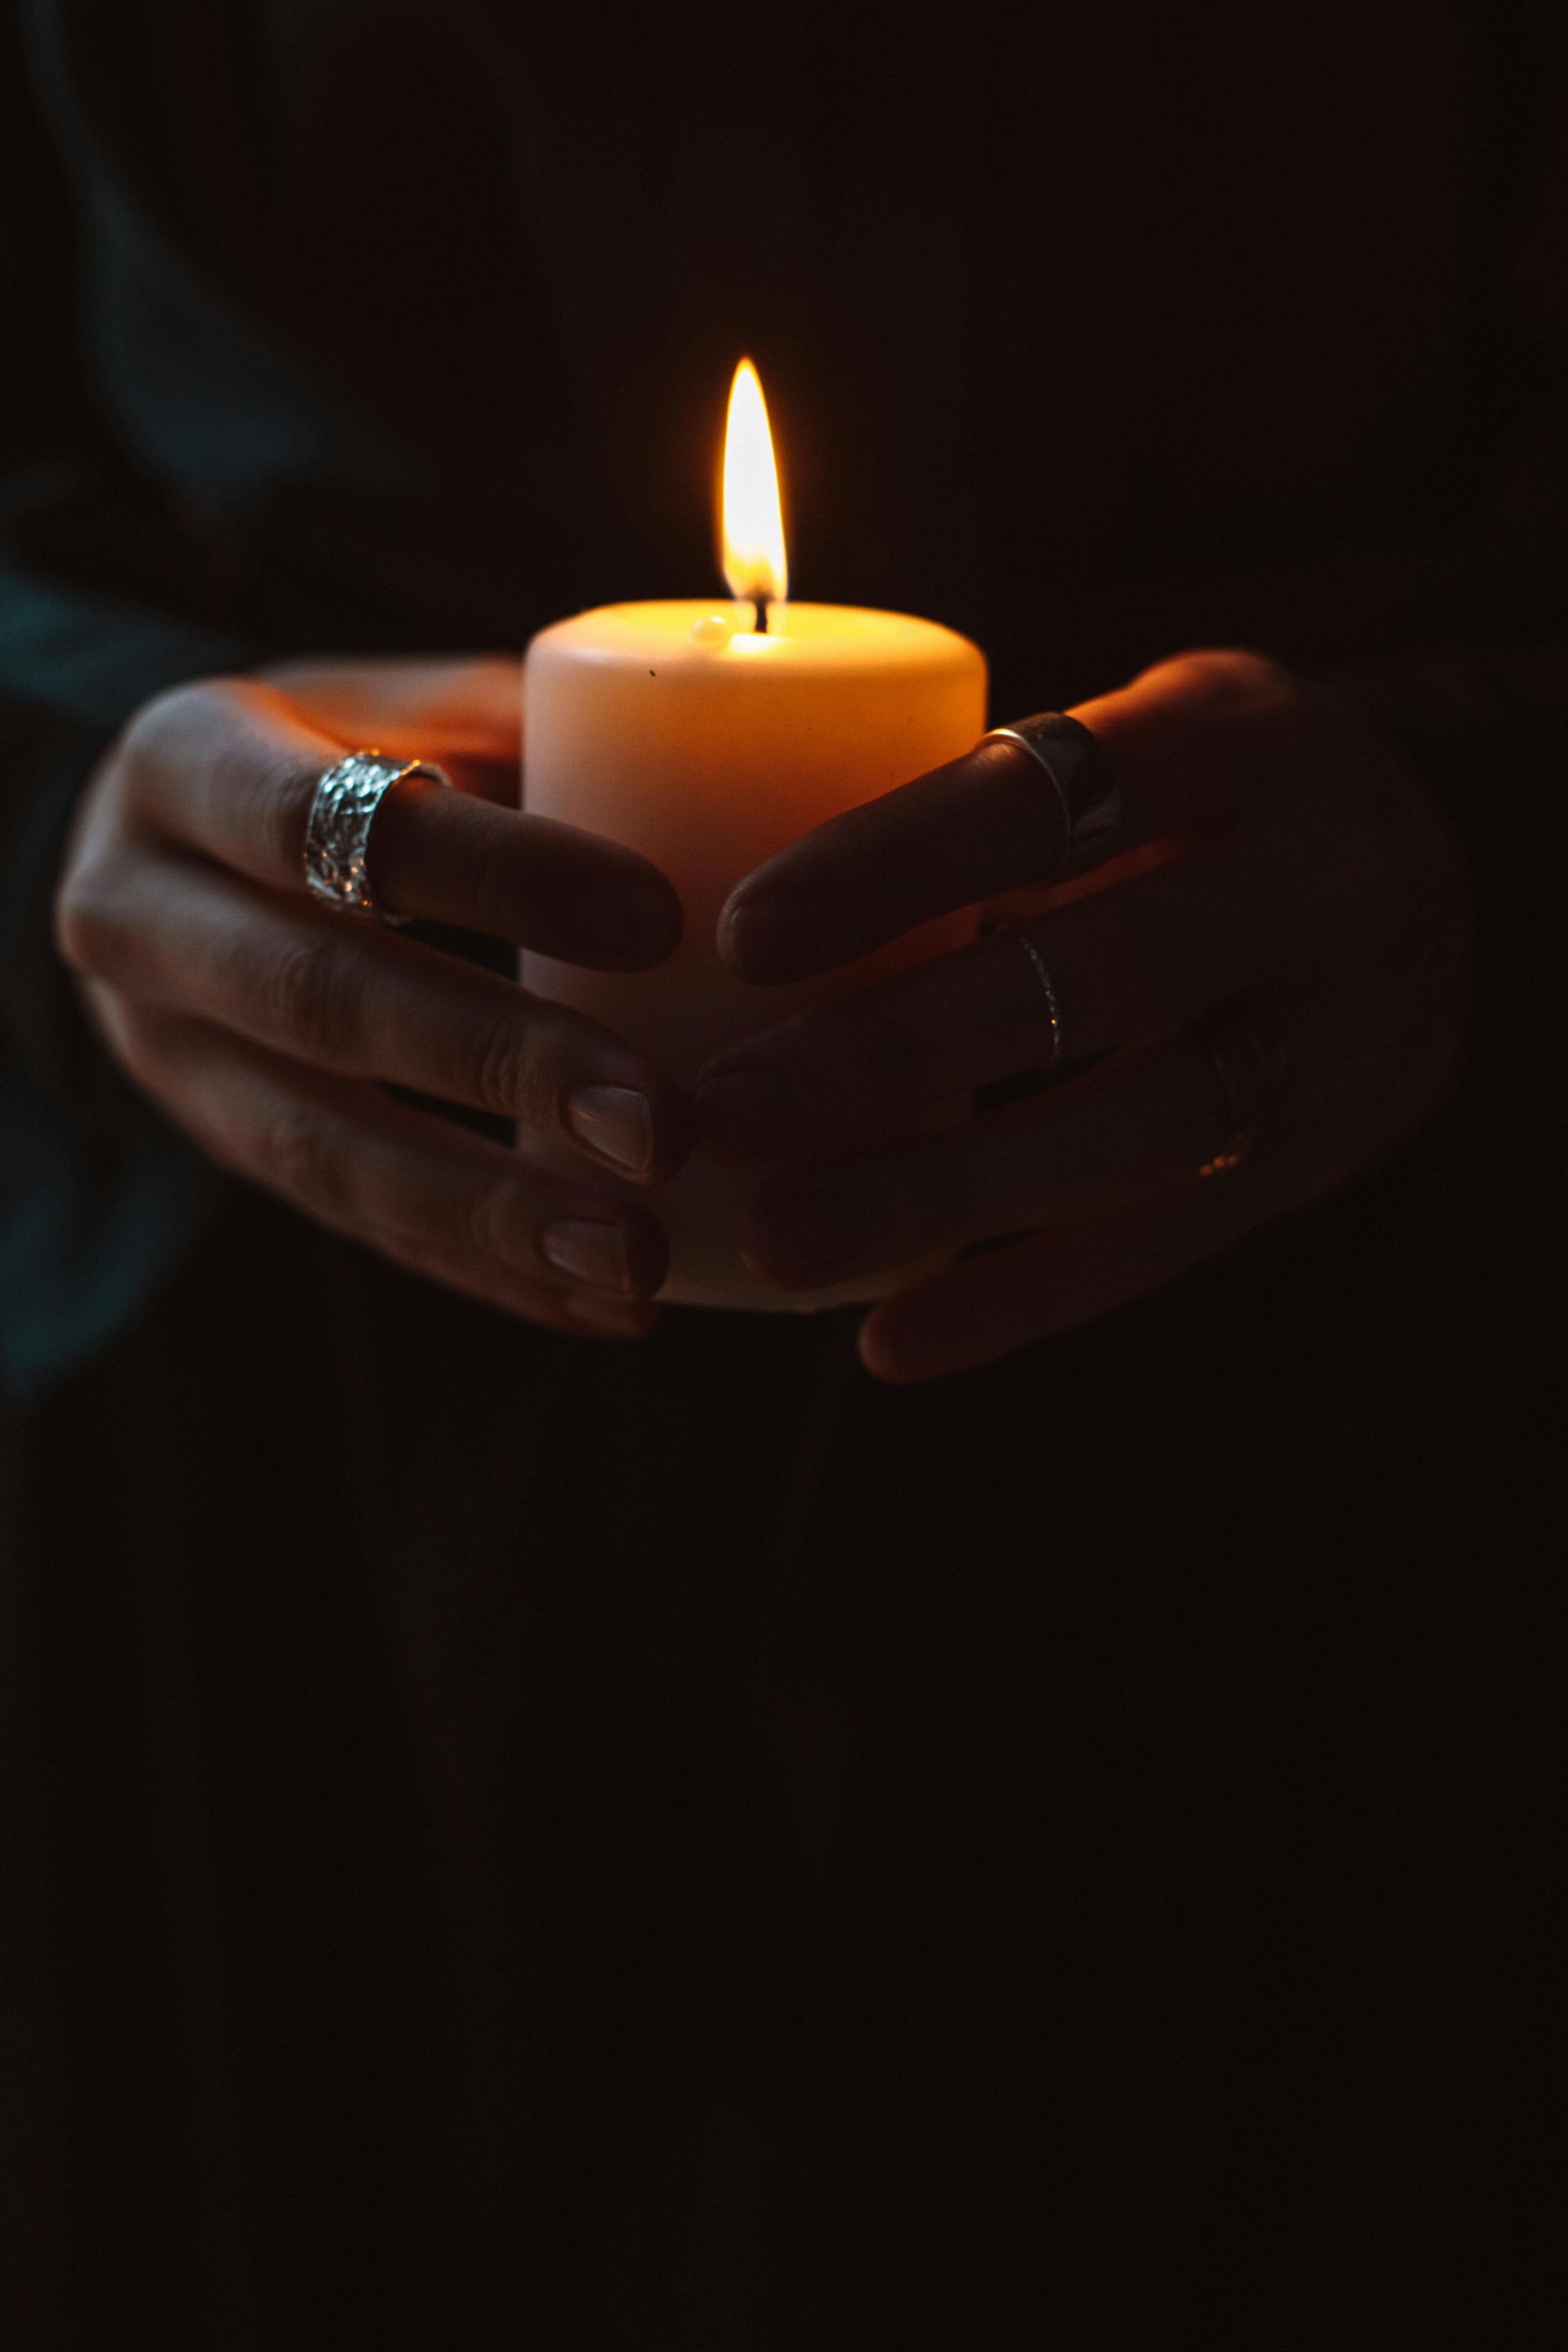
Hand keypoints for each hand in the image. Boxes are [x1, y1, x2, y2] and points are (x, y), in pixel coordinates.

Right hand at [55, 657, 688, 1336]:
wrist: (173, 855)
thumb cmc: (345, 758)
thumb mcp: (401, 706)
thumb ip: (520, 732)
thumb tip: (716, 756)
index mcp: (185, 764)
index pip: (329, 821)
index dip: (491, 874)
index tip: (655, 920)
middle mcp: (137, 913)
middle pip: (320, 1001)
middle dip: (501, 1069)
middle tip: (659, 1126)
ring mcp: (160, 1053)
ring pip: (319, 1150)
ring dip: (489, 1213)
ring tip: (634, 1256)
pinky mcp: (217, 1152)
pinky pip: (352, 1229)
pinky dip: (486, 1270)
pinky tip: (603, 1302)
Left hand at [694, 650, 1469, 1380]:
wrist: (1448, 870)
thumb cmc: (1208, 794)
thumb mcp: (1136, 734)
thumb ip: (991, 799)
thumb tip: (735, 895)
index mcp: (1235, 742)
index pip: (1056, 799)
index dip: (897, 865)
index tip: (745, 935)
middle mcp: (1311, 885)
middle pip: (1103, 977)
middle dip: (899, 1051)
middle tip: (729, 1107)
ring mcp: (1338, 1035)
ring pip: (1142, 1133)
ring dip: (945, 1195)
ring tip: (782, 1237)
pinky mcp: (1325, 1156)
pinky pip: (1171, 1245)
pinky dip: (1023, 1299)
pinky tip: (892, 1341)